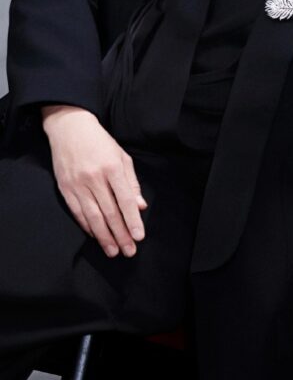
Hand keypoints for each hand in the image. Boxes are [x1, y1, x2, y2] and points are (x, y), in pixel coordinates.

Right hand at [41, 104, 146, 257]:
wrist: (69, 128)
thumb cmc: (100, 142)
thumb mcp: (121, 156)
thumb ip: (131, 182)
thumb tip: (140, 206)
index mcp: (112, 167)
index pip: (125, 200)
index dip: (132, 220)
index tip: (139, 237)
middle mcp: (94, 177)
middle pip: (110, 212)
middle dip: (120, 234)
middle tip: (128, 251)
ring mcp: (77, 184)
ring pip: (93, 216)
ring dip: (104, 236)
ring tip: (113, 251)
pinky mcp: (65, 188)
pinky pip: (77, 212)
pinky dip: (87, 226)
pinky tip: (96, 236)